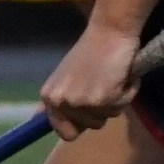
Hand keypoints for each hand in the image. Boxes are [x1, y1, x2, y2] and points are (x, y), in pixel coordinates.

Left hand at [40, 15, 152, 133]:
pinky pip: (122, 107)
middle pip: (89, 127)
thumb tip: (36, 120)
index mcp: (49, 97)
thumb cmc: (90, 52)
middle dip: (101, 111)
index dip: (82, 122)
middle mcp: (61, 102)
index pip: (64, 132)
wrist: (109, 31)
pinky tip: (121, 75)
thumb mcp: (65, 78)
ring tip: (111, 78)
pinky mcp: (101, 99)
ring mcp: (80, 102)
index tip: (90, 105)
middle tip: (102, 85)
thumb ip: (57, 100)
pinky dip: (127, 93)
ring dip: (115, 101)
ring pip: (107, 118)